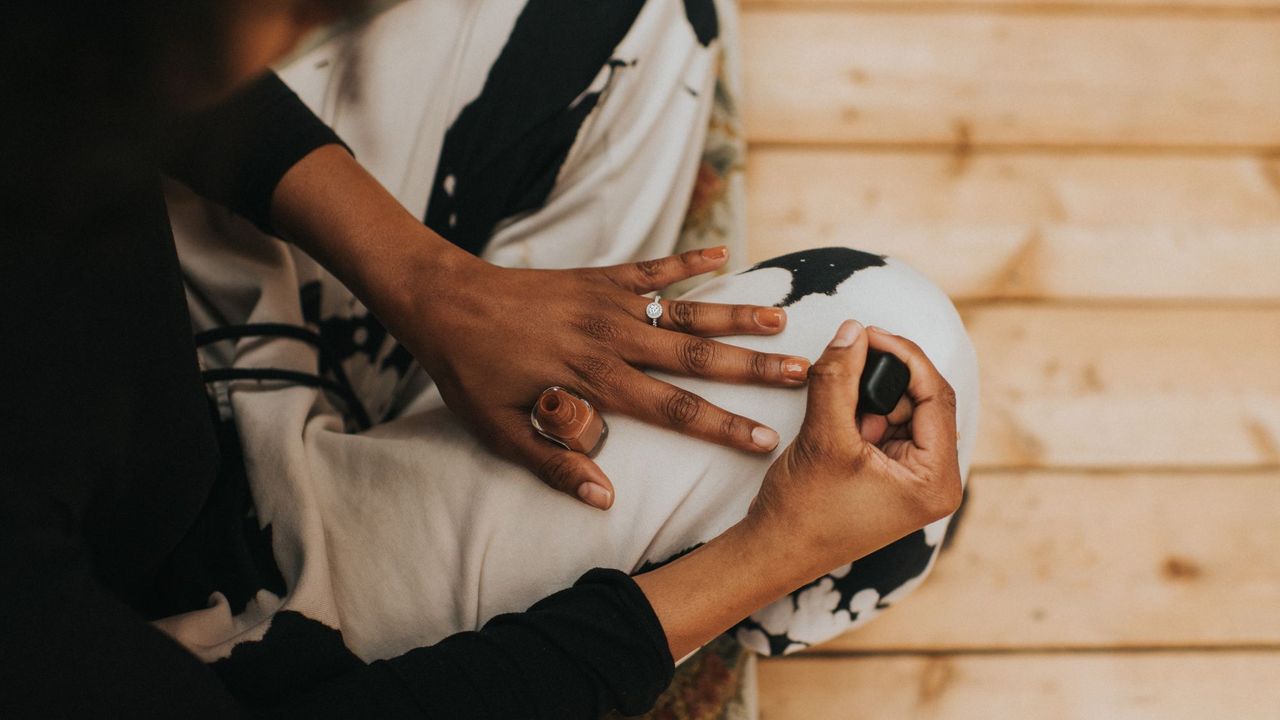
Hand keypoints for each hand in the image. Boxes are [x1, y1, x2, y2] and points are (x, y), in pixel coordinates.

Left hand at [268, 147, 808, 509]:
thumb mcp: (498, 430)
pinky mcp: (598, 277)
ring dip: (734, 317)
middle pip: (694, 357)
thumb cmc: (469, 371)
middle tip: (803, 374)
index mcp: (592, 380)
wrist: (442, 301)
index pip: (671, 409)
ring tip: (781, 320)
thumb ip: (554, 463)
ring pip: (683, 311)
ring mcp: (607, 302)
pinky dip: (687, 262)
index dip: (721, 426)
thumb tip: (605, 498)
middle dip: (751, 368)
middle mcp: (610, 338)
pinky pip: (651, 268)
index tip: (765, 442)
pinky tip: (723, 256)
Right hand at [744, 320, 961, 579]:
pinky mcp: (890, 476)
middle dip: (882, 378)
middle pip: (922, 400)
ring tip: (834, 407)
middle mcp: (935, 480)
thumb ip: (839, 378)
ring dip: (867, 396)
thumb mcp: (824, 436)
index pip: (936, 396)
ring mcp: (913, 479)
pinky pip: (884, 425)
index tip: (867, 332)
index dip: (904, 356)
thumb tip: (852, 330)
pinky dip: (860, 412)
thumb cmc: (803, 512)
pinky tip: (835, 421)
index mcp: (937, 480)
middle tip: (845, 359)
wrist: (773, 552)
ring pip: (900, 409)